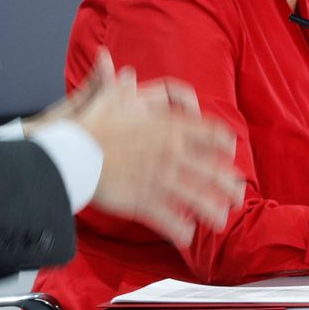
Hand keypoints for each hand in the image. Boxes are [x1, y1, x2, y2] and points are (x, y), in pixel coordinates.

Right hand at [44, 50, 243, 248]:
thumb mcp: (112, 99)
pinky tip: (187, 237)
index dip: (225, 145)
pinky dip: (181, 231)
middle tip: (237, 195)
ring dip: (213, 213)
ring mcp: (160, 181)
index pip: (213, 134)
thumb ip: (125, 88)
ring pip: (198, 201)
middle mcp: (172, 155)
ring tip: (220, 221)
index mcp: (170, 128)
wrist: (71, 154)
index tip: (229, 153)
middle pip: (214, 172)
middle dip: (230, 186)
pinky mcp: (144, 203)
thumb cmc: (91, 125)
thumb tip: (126, 73)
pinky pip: (170, 221)